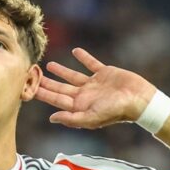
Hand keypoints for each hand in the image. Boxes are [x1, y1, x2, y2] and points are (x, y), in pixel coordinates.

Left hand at [35, 48, 156, 128]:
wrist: (139, 100)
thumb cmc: (116, 111)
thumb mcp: (92, 118)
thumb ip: (71, 118)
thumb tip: (51, 118)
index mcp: (80, 106)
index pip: (56, 99)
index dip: (43, 94)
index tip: (29, 88)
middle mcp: (85, 95)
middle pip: (61, 88)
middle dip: (47, 83)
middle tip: (33, 75)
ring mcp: (94, 84)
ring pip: (73, 76)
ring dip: (61, 71)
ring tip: (49, 65)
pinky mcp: (105, 73)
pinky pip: (91, 64)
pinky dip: (84, 57)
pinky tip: (75, 51)